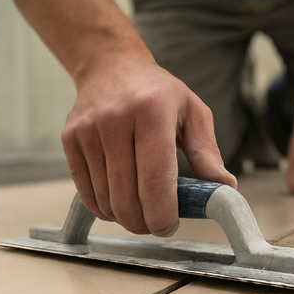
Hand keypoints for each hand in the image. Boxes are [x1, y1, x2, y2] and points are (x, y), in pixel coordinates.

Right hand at [62, 54, 236, 235]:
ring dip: (124, 217)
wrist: (110, 67)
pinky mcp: (69, 140)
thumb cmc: (158, 92)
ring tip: (139, 210)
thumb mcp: (192, 112)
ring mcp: (87, 131)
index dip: (162, 214)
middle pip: (126, 197)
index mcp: (152, 112)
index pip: (155, 180)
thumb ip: (207, 152)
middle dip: (143, 223)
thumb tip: (224, 188)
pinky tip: (118, 201)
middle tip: (155, 223)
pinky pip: (85, 192)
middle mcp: (115, 120)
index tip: (168, 226)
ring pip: (104, 199)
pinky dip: (103, 207)